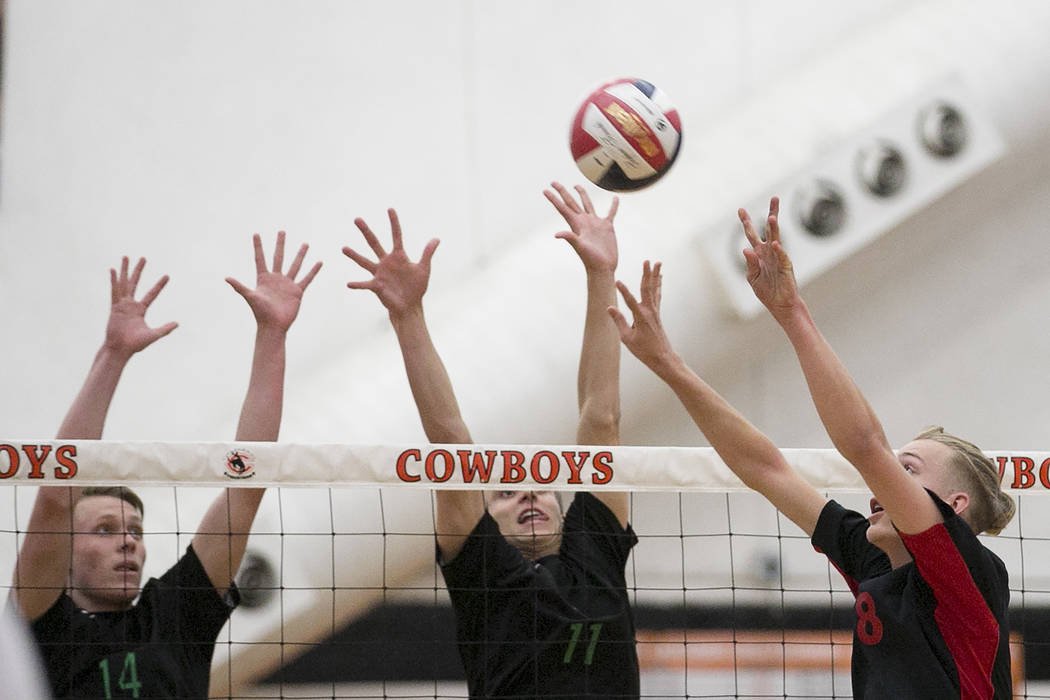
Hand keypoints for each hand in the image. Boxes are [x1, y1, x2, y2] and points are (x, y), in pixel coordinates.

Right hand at [104, 257, 177, 357]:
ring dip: (125, 270)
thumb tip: (177, 323)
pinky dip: (114, 281)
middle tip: (143, 258)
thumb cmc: (135, 344)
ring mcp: (121, 304)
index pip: (152, 294)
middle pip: (135, 283)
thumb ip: (165, 329)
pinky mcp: (114, 307)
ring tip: (126, 257)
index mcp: (140, 310)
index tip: (167, 276)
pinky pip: (115, 291)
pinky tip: (113, 270)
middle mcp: (130, 304)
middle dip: (139, 271)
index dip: (159, 285)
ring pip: (124, 283)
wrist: (120, 349)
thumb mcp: (154, 335)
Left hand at [226, 231, 321, 331]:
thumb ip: (240, 287)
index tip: (256, 233)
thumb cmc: (260, 313)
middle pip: (278, 257)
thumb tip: (226, 278)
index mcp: (263, 278)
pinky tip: (319, 262)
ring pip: (295, 265)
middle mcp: (276, 278)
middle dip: (280, 244)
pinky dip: (313, 271)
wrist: (274, 326)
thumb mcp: (250, 297)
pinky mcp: (297, 291)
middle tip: (282, 231)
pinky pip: (307, 279)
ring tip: (305, 243)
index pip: (260, 258)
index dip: (258, 246)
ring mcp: (287, 284)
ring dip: (300, 254)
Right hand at [343, 208, 438, 318]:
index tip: (390, 209)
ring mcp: (379, 274)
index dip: (394, 223)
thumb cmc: (416, 287)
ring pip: (364, 262)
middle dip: (366, 231)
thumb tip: (437, 238)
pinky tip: (348, 284)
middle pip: (374, 243)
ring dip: (355, 255)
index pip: (396, 236)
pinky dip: (357, 284)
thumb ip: (427, 253)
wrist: (410, 305)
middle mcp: (386, 262)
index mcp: (398, 256)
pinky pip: (365, 284)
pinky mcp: (376, 286)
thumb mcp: (423, 269)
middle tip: (356, 219)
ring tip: (344, 248)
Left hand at [544, 182, 618, 272]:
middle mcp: (584, 222)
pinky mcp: (607, 227)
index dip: (554, 198)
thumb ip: (570, 238)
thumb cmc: (590, 259)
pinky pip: (610, 213)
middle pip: (572, 202)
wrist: (603, 268)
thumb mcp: (580, 247)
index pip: (563, 208)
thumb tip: (557, 234)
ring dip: (582, 195)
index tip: (545, 189)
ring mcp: (595, 224)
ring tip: (576, 186)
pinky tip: (615, 198)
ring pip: (587, 204)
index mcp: (576, 224)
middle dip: (563, 192)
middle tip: (553, 182)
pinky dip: (613, 206)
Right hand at [607, 261, 674, 370]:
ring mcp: (655, 312)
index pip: (630, 301)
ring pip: (654, 289)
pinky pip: (657, 295)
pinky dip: (658, 285)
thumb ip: (619, 321)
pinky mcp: (657, 314)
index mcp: (641, 318)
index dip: (623, 291)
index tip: (616, 281)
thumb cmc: (643, 350)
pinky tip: (659, 278)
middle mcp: (650, 312)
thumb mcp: (627, 339)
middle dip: (647, 274)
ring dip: (655, 275)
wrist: (662, 357)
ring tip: (658, 263)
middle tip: (647, 261)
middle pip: (647, 289)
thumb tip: (609, 308)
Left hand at [740, 196, 799, 314]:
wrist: (781, 305)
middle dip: (772, 213)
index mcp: (759, 254)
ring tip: (771, 217)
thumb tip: (745, 250)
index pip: (752, 234)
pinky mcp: (786, 268)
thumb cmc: (767, 291)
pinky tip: (775, 244)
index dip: (747, 222)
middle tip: (775, 197)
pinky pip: (782, 257)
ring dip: (774, 228)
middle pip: (770, 229)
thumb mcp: (753, 277)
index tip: (740, 209)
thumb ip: (749, 264)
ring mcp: (779, 258)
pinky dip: (778, 251)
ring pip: (777, 239)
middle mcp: (769, 252)